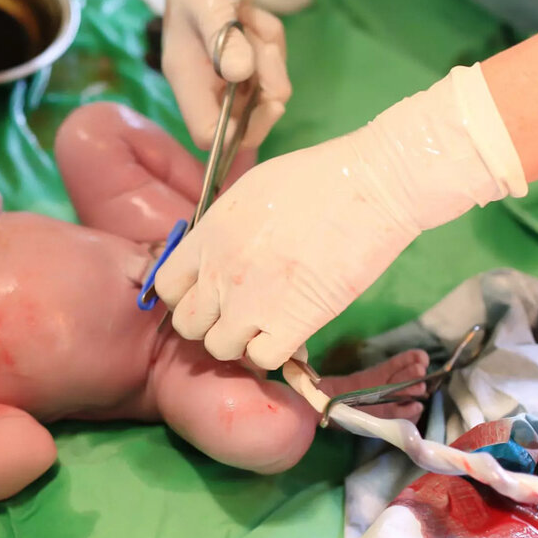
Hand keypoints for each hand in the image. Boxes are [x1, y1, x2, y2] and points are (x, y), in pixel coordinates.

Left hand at [155, 64, 525, 368]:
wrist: (371, 186)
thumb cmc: (316, 178)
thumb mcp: (247, 193)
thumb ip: (221, 232)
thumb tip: (212, 256)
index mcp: (207, 237)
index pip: (166, 286)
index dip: (184, 296)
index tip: (206, 294)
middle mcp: (220, 273)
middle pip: (187, 325)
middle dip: (208, 323)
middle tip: (235, 314)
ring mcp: (253, 302)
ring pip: (219, 349)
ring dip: (239, 342)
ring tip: (264, 324)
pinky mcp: (294, 323)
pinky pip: (262, 359)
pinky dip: (272, 352)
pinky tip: (289, 332)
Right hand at [163, 0, 290, 148]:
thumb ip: (225, 39)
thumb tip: (241, 78)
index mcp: (185, 78)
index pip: (206, 135)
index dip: (236, 132)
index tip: (264, 103)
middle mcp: (203, 82)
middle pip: (242, 121)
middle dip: (265, 89)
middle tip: (269, 52)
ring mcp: (224, 71)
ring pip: (262, 92)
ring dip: (271, 57)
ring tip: (254, 19)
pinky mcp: (243, 57)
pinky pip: (269, 67)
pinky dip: (272, 42)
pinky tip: (255, 16)